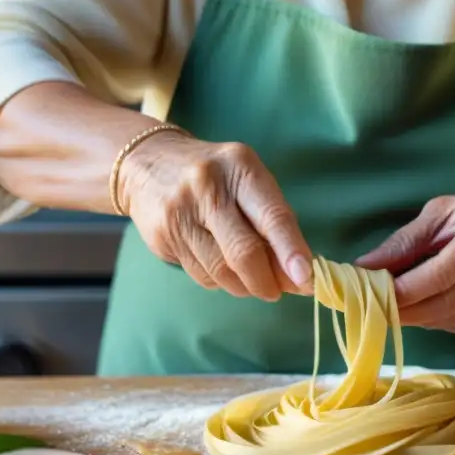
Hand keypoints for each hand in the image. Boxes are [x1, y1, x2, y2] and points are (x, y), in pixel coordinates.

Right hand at [119, 132, 312, 300]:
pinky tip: (223, 268)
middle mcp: (208, 187)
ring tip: (253, 281)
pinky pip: (201, 275)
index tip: (306, 279)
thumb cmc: (216, 176)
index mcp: (240, 166)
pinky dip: (220, 281)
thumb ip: (274, 223)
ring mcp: (180, 212)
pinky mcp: (161, 236)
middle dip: (267, 281)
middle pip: (244, 252)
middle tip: (279, 292)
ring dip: (245, 286)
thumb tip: (298, 275)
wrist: (149, 162)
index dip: (291, 251)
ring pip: (221, 271)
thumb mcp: (248, 182)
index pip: (272, 215)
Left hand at [356, 191, 454, 333]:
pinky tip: (439, 303)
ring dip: (421, 316)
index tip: (374, 297)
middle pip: (446, 302)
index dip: (405, 292)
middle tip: (378, 310)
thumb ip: (403, 243)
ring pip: (453, 318)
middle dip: (407, 311)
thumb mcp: (440, 214)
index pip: (440, 274)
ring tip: (405, 303)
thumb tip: (364, 268)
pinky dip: (443, 320)